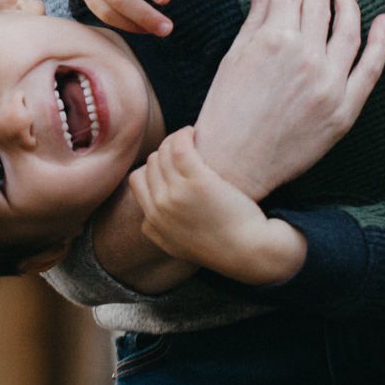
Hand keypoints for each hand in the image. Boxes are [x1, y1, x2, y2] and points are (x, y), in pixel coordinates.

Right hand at [126, 128, 307, 284]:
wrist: (247, 252)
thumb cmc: (220, 247)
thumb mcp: (176, 246)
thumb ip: (157, 231)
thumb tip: (148, 218)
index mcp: (153, 221)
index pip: (137, 180)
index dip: (152, 168)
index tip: (170, 164)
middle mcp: (160, 206)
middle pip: (151, 163)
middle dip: (164, 152)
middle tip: (184, 148)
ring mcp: (177, 193)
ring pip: (163, 153)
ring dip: (174, 140)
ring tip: (189, 137)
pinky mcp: (198, 182)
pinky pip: (179, 147)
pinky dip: (183, 134)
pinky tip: (193, 132)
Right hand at [191, 0, 384, 196]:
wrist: (232, 166)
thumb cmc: (224, 113)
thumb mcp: (232, 60)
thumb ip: (254, 23)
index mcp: (273, 40)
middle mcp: (305, 56)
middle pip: (320, 6)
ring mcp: (329, 83)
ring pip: (349, 30)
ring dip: (349, 3)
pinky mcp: (344, 109)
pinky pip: (370, 68)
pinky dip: (380, 42)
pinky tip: (383, 22)